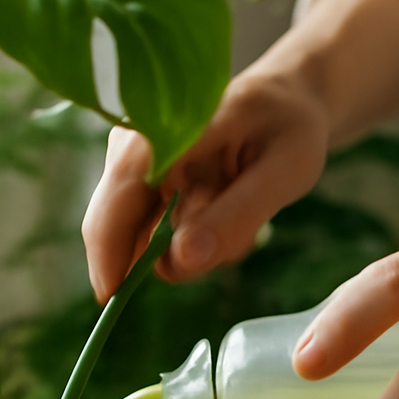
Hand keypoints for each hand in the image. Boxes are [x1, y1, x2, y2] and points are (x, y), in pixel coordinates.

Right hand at [82, 71, 329, 302]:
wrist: (285, 100)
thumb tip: (179, 260)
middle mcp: (136, 136)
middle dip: (168, 253)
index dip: (108, 250)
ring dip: (186, 246)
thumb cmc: (290, 126)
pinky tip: (223, 217)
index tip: (112, 297)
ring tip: (241, 220)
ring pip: (137, 232)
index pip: (122, 193)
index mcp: (170, 123)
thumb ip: (237, 215)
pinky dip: (186, 238)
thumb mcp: (286, 171)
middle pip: (117, 220)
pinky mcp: (138, 175)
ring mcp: (132, 156)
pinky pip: (149, 228)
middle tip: (229, 246)